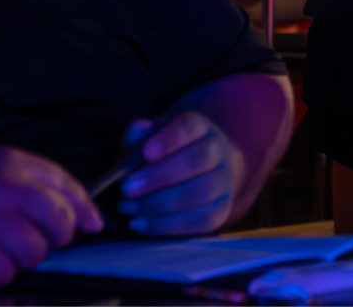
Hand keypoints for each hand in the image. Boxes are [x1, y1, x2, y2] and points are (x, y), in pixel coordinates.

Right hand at [0, 147, 102, 286]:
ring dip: (24, 258)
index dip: (85, 209)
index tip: (94, 224)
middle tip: (42, 241)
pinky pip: (5, 274)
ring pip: (36, 252)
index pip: (66, 186)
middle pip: (59, 221)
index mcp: (12, 164)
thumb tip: (77, 211)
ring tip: (2, 250)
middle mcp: (5, 189)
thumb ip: (30, 181)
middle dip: (59, 237)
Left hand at [118, 112, 245, 235]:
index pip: (190, 126)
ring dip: (159, 204)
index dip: (170, 139)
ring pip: (201, 192)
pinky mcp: (221, 211)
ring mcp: (224, 182)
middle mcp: (219, 151)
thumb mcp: (147, 140)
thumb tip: (139, 128)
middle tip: (127, 188)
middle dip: (160, 176)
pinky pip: (199, 220)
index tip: (146, 152)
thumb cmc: (164, 157)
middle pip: (198, 159)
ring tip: (128, 207)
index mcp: (199, 128)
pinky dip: (166, 225)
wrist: (200, 174)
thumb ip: (138, 136)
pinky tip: (141, 223)